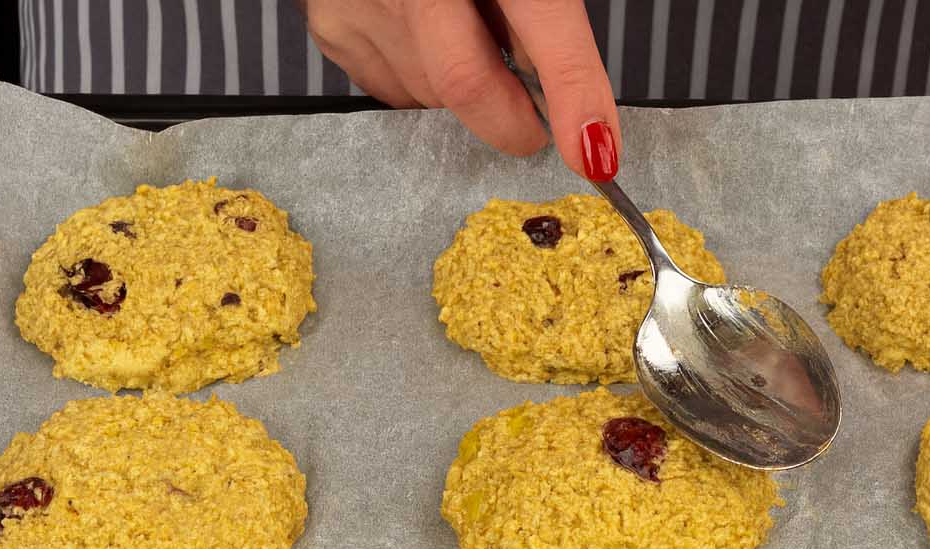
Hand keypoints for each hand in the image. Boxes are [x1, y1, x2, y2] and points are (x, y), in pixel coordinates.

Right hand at [299, 0, 620, 179]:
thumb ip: (544, 18)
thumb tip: (573, 110)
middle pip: (467, 83)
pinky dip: (420, 79)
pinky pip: (394, 91)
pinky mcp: (334, 26)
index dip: (574, 94)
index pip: (543, 24)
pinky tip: (422, 32)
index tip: (595, 152)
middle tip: (533, 117)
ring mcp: (363, 0)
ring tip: (461, 24)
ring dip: (461, 86)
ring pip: (431, 95)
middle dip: (510, 119)